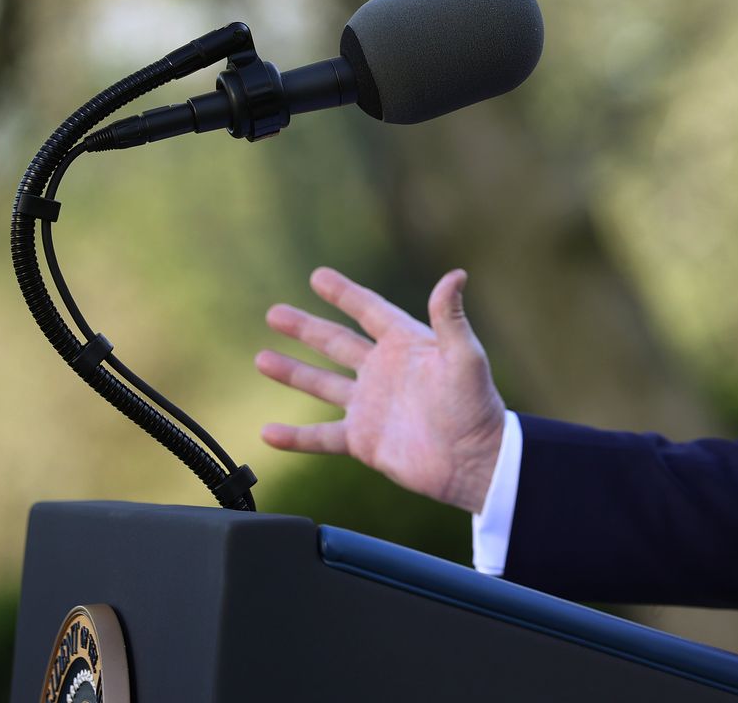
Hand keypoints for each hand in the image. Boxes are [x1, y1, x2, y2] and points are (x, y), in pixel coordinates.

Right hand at [255, 266, 507, 514]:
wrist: (473, 462)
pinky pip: (321, 437)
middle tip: (274, 313)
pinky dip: (294, 437)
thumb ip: (451, 318)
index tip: (318, 276)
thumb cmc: (476, 407)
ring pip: (322, 384)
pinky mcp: (363, 441)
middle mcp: (383, 372)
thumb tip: (456, 275)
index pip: (369, 311)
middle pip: (336, 343)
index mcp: (406, 345)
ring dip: (292, 372)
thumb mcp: (465, 357)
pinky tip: (268, 433)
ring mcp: (370, 407)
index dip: (344, 294)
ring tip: (261, 358)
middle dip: (305, 328)